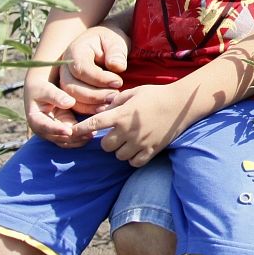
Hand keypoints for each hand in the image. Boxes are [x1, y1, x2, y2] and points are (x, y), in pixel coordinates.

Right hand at [24, 79, 90, 147]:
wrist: (41, 89)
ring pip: (66, 141)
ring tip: (92, 133)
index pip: (45, 127)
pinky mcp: (64, 129)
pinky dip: (81, 136)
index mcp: (35, 120)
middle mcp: (44, 130)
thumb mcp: (45, 89)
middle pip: (58, 138)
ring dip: (79, 140)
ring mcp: (54, 131)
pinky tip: (92, 132)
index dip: (57, 130)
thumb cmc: (41, 87)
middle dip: (73, 137)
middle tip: (87, 134)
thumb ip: (56, 96)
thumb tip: (70, 103)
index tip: (69, 131)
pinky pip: (73, 137)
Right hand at [60, 24, 130, 114]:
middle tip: (115, 96)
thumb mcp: (115, 41)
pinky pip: (74, 104)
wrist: (104, 45)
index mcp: (75, 51)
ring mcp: (65, 80)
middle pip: (72, 86)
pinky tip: (105, 108)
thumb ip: (116, 53)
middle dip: (95, 95)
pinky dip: (89, 109)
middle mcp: (65, 67)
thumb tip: (117, 66)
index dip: (100, 79)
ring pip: (72, 97)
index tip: (118, 82)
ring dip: (92, 104)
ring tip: (112, 102)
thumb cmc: (110, 43)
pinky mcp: (70, 91)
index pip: (82, 69)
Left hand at [69, 85, 185, 166]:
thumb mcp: (134, 92)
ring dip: (121, 150)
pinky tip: (137, 150)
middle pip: (105, 146)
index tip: (71, 133)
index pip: (94, 124)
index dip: (81, 129)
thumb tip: (105, 109)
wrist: (181, 104)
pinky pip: (134, 162)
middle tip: (117, 135)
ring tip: (130, 142)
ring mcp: (140, 142)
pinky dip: (133, 159)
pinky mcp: (151, 150)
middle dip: (108, 142)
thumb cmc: (157, 94)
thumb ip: (117, 101)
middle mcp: (128, 130)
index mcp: (121, 114)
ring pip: (119, 156)